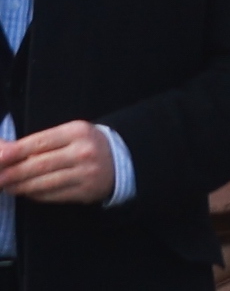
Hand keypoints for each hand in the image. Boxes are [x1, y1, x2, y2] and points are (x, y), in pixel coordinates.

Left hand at [0, 124, 118, 204]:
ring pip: (43, 183)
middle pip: (38, 165)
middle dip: (11, 173)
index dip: (15, 152)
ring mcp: (86, 173)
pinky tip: (24, 191)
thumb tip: (1, 148)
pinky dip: (34, 195)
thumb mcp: (66, 135)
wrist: (120, 159)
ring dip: (19, 187)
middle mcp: (83, 151)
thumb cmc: (84, 145)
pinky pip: (52, 195)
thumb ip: (35, 142)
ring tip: (5, 186)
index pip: (39, 142)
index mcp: (77, 131)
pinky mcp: (85, 192)